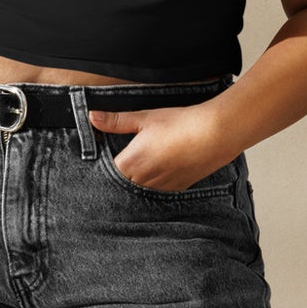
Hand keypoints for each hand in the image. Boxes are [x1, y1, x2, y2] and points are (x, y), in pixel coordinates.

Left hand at [87, 101, 235, 190]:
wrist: (214, 135)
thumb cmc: (179, 123)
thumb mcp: (145, 118)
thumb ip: (116, 121)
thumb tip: (92, 117)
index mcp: (131, 163)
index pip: (107, 172)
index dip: (107, 164)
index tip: (109, 155)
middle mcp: (143, 180)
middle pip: (122, 182)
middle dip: (123, 172)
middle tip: (131, 157)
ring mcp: (160, 187)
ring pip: (140, 188)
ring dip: (140, 179)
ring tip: (149, 161)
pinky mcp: (176, 189)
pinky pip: (158, 191)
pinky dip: (156, 182)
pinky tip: (163, 168)